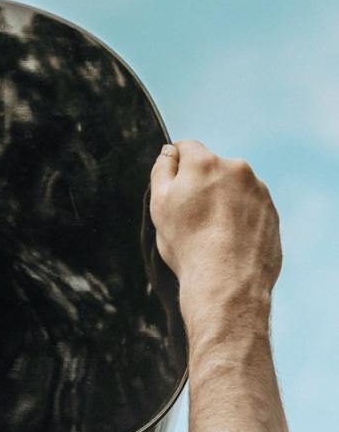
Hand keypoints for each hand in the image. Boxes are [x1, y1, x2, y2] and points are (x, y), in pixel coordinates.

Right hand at [150, 139, 280, 310]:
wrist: (228, 283)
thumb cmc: (189, 245)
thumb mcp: (159, 204)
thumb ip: (162, 169)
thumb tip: (170, 153)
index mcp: (205, 162)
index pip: (186, 148)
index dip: (176, 167)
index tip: (175, 190)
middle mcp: (236, 169)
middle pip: (212, 167)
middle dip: (202, 184)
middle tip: (192, 217)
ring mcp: (259, 191)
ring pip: (233, 187)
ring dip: (224, 200)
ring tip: (214, 233)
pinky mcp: (272, 213)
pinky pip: (251, 207)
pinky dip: (241, 218)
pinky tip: (230, 240)